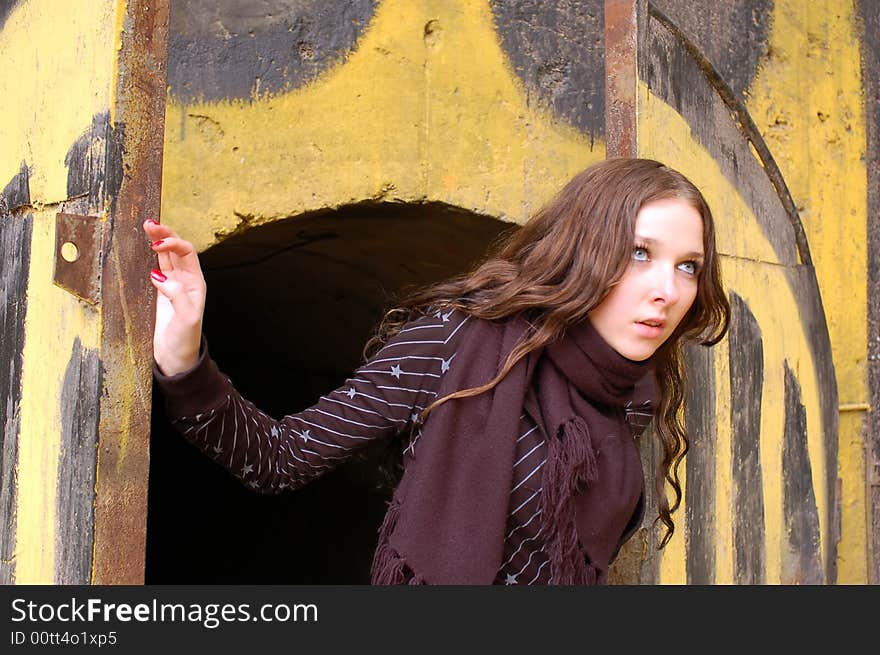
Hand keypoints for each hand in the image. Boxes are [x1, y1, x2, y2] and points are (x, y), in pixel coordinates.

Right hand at [143, 219, 206, 375]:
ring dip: (155, 240)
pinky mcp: (156, 292)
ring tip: (146, 226)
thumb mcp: (186, 319)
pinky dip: (146, 256)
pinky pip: (152, 268)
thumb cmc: (185, 340)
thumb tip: (159, 276)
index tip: (157, 246)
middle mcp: (184, 280)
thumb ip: (177, 297)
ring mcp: (169, 285)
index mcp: (195, 283)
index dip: (173, 245)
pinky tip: (139, 246)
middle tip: (149, 224)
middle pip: (175, 249)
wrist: (174, 358)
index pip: (186, 253)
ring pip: (163, 256)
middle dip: (164, 234)